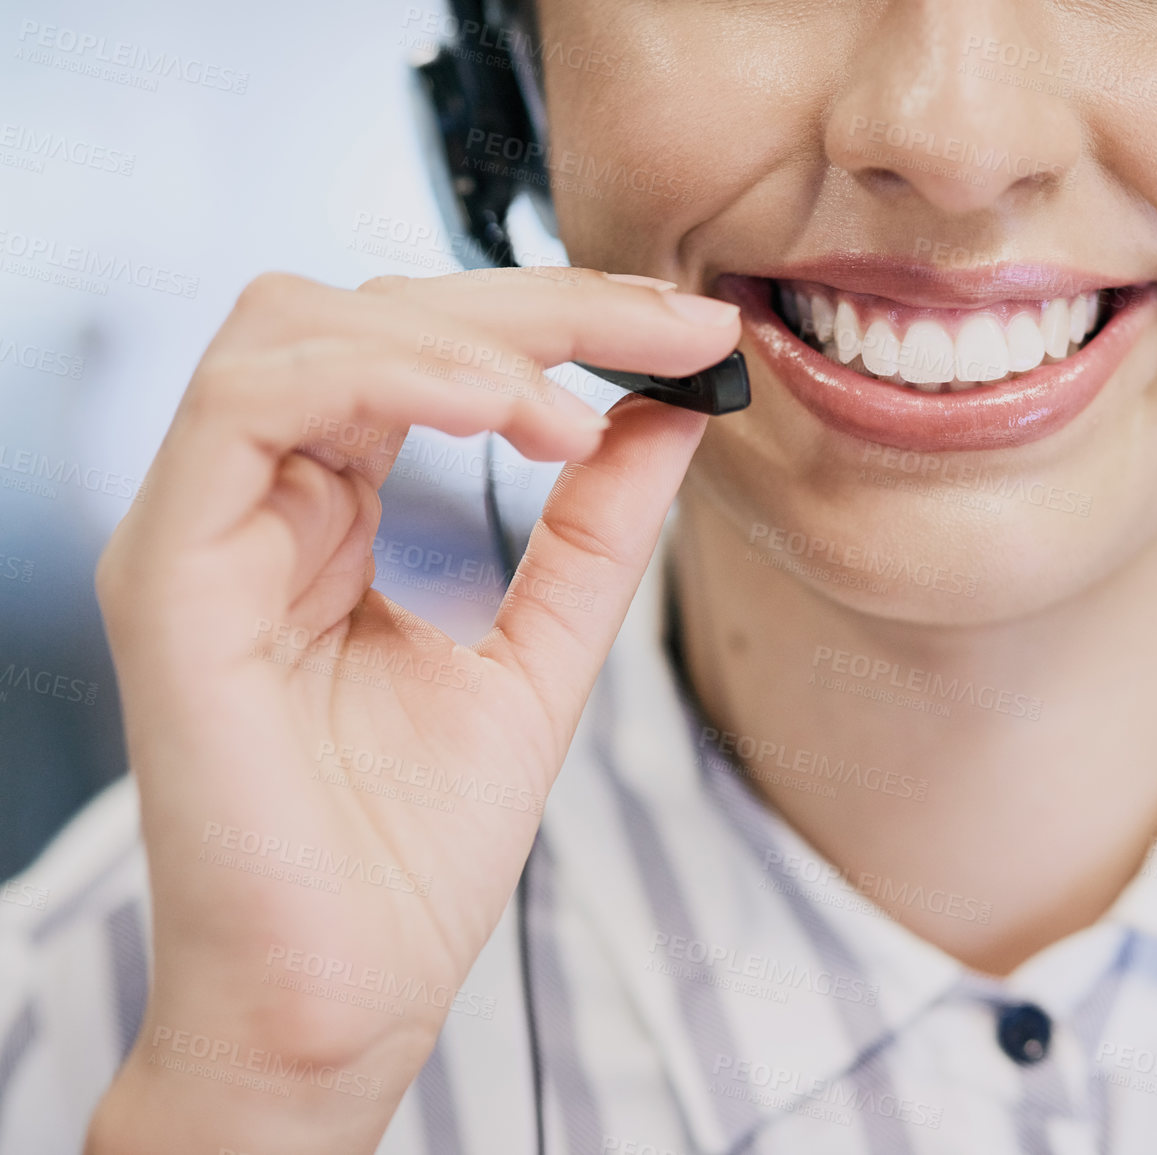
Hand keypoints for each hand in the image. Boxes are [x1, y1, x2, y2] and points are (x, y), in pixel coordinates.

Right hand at [84, 267, 739, 1153]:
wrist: (343, 1001)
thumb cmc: (416, 855)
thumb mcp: (539, 656)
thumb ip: (592, 533)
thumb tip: (666, 413)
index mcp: (327, 521)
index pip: (427, 355)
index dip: (563, 323)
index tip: (694, 337)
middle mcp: (255, 507)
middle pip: (370, 312)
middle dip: (536, 304)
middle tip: (673, 329)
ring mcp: (202, 533)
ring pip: (298, 328)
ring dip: (463, 339)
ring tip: (575, 413)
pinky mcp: (170, 576)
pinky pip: (249, 406)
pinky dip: (384, 380)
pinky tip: (505, 416)